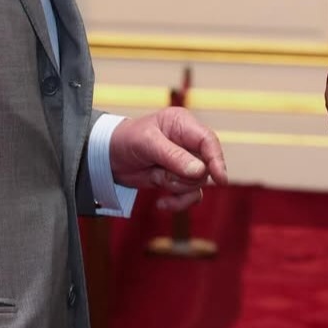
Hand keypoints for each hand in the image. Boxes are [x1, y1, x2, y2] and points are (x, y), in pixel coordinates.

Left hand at [109, 107, 227, 209]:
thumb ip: (174, 157)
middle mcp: (188, 142)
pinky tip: (161, 203)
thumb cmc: (126, 141)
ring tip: (156, 178)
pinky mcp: (179, 179)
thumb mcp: (147, 144)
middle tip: (161, 174)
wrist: (107, 158)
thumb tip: (200, 171)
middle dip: (184, 176)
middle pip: (205, 166)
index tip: (220, 179)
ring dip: (177, 187)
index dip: (216, 159)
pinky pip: (190, 196)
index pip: (208, 141)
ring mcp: (185, 162)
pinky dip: (177, 202)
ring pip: (198, 184)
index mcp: (183, 124)